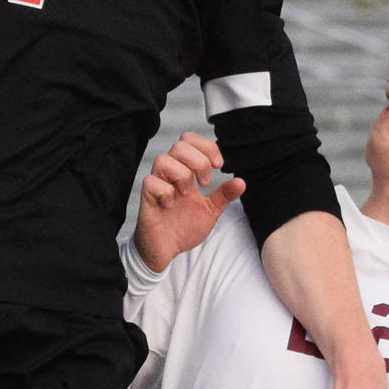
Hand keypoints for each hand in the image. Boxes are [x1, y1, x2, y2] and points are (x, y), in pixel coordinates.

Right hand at [134, 132, 244, 270]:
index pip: (190, 140)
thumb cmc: (183, 227)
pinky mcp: (146, 197)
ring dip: (182, 176)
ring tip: (187, 194)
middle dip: (198, 162)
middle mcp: (169, 173)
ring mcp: (157, 183)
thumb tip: (241, 181)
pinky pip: (151, 182)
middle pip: (179, 145)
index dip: (206, 146)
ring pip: (164, 159)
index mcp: (185, 170)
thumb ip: (223, 195)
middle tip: (205, 183)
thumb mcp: (210, 210)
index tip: (219, 165)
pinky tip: (171, 205)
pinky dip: (166, 192)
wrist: (166, 249)